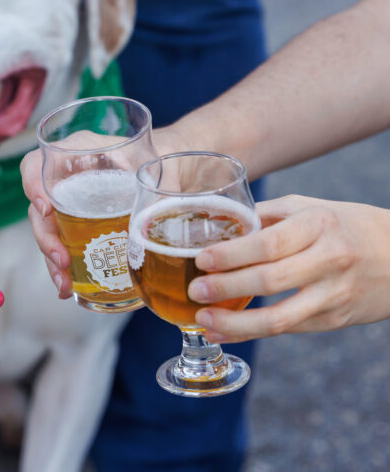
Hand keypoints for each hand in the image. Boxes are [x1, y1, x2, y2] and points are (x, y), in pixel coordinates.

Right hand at [21, 126, 185, 298]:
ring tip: (64, 285)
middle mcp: (65, 178)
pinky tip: (69, 288)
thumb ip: (154, 186)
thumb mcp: (158, 165)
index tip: (47, 210)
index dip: (33, 186)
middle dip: (46, 238)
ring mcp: (69, 203)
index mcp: (77, 153)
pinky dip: (63, 267)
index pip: (35, 165)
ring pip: (47, 232)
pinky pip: (62, 245)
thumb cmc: (164, 158)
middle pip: (38, 208)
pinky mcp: (77, 225)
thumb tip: (154, 213)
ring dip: (51, 259)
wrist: (173, 170)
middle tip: (61, 260)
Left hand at [188, 195, 389, 342]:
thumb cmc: (347, 226)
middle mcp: (329, 260)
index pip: (268, 244)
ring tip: (201, 319)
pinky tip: (222, 332)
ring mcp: (333, 294)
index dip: (231, 255)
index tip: (202, 260)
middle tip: (194, 290)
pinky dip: (249, 333)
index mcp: (318, 225)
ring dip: (235, 322)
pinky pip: (287, 330)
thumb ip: (266, 215)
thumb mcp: (311, 208)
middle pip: (269, 280)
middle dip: (225, 287)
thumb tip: (216, 221)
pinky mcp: (333, 320)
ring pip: (279, 317)